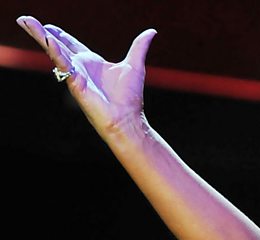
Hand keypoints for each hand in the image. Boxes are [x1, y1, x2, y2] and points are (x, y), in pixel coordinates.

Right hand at [16, 16, 156, 136]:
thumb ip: (139, 47)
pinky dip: (56, 52)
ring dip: (40, 36)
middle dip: (40, 32)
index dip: (59, 35)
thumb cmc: (129, 97)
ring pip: (54, 51)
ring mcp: (75, 75)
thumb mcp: (135, 64)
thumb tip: (151, 31)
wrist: (127, 118)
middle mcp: (80, 67)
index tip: (48, 25)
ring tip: (26, 22)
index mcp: (91, 62)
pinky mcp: (75, 83)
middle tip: (25, 20)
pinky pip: (63, 65)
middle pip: (56, 45)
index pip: (71, 44)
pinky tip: (48, 40)